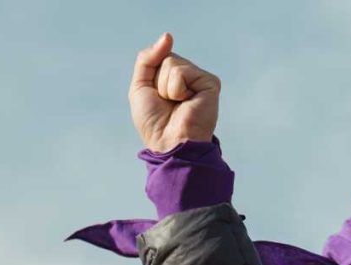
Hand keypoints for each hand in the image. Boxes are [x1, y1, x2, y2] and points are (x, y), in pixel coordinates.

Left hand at [129, 33, 219, 152]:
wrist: (169, 143)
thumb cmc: (155, 123)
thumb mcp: (140, 87)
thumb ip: (147, 59)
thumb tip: (168, 36)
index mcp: (174, 79)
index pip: (159, 57)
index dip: (151, 76)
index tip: (157, 98)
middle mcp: (189, 78)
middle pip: (166, 58)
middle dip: (158, 82)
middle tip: (168, 103)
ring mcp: (200, 80)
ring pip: (172, 63)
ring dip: (166, 87)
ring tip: (177, 104)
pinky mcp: (210, 83)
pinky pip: (181, 72)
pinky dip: (176, 89)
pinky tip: (186, 103)